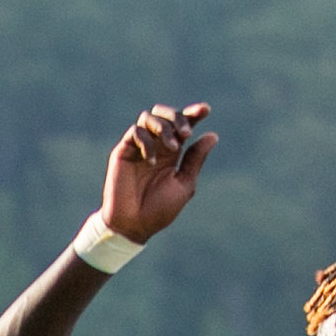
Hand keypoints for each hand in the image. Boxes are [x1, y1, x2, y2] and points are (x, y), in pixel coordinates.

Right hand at [99, 102, 218, 243]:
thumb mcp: (184, 184)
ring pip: (149, 117)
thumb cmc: (159, 210)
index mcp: (172, 152)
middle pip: (165, 114)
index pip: (182, 125)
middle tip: (186, 133)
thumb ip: (195, 159)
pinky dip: (147, 141)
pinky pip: (135, 132)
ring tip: (173, 148)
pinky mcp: (123, 152)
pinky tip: (152, 161)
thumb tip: (212, 135)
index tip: (206, 110)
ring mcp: (138, 147)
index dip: (194, 113)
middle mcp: (156, 146)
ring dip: (164, 128)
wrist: (133, 225)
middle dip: (178, 117)